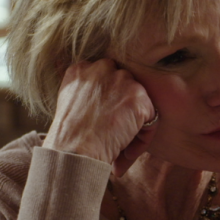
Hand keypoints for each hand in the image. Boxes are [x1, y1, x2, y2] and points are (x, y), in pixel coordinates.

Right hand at [43, 59, 155, 175]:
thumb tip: (103, 103)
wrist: (73, 150)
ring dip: (134, 124)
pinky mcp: (138, 97)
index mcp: (82, 69)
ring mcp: (122, 81)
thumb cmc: (68, 137)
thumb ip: (85, 93)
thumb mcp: (68, 103)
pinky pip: (152, 117)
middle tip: (115, 134)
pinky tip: (127, 152)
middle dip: (124, 109)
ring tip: (122, 148)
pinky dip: (144, 138)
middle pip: (125, 86)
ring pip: (139, 101)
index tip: (105, 121)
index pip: (106, 78)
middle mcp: (102, 68)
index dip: (109, 101)